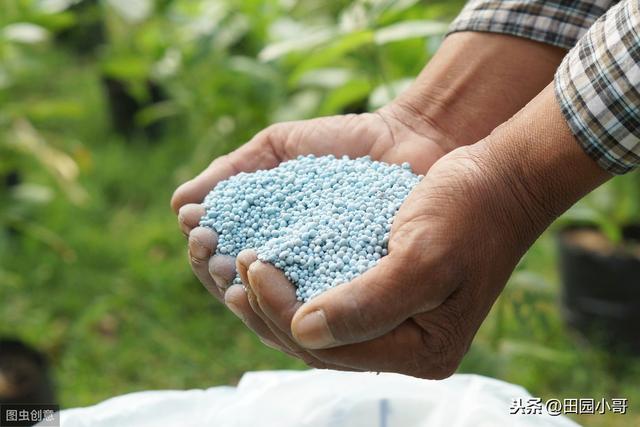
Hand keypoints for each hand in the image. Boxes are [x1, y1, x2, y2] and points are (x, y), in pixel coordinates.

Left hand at [206, 85, 608, 376]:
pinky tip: (261, 265)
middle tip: (228, 269)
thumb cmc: (468, 212)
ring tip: (230, 273)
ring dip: (268, 301)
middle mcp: (403, 343)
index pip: (331, 348)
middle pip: (315, 344)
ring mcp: (390, 319)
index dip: (280, 311)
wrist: (496, 179)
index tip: (251, 264)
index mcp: (421, 349)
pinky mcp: (379, 291)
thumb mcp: (425, 256)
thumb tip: (303, 331)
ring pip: (313, 326)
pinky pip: (324, 300)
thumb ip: (369, 304)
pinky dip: (289, 285)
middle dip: (265, 309)